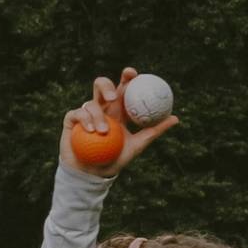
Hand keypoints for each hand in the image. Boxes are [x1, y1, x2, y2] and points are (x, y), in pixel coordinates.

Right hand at [59, 67, 180, 176]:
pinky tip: (91, 130)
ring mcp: (86, 113)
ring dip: (97, 115)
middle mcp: (102, 107)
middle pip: (101, 86)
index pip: (122, 89)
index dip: (126, 78)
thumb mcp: (138, 145)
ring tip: (103, 131)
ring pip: (90, 102)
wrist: (94, 173)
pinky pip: (77, 114)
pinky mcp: (72, 121)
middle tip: (113, 96)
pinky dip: (85, 120)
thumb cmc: (116, 158)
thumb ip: (154, 131)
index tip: (132, 74)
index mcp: (118, 109)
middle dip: (106, 85)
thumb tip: (176, 118)